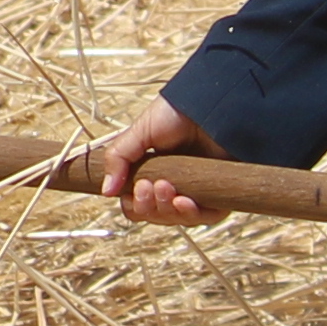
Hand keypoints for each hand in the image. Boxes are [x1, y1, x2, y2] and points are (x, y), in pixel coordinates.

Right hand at [94, 104, 225, 227]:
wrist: (208, 105)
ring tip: (166, 186)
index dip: (135, 204)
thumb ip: (118, 159)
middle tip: (152, 185)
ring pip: (177, 220)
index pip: (136, 205)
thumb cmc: (174, 113)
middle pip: (155, 216)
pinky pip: (205, 218)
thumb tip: (106, 191)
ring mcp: (196, 192)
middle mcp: (173, 187)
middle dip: (149, 205)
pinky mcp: (220, 195)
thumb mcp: (138, 133)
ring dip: (167, 209)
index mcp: (151, 174)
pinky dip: (192, 215)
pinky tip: (184, 201)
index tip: (138, 186)